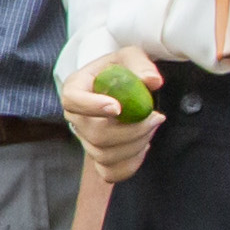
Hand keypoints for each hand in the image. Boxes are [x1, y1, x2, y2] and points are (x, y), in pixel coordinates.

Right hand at [63, 45, 164, 182]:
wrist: (118, 85)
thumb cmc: (121, 69)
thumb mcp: (130, 57)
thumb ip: (140, 65)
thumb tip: (152, 82)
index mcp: (75, 88)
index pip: (73, 100)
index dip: (93, 107)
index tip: (118, 108)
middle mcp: (75, 117)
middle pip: (95, 134)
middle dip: (132, 130)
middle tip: (156, 117)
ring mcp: (84, 139)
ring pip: (105, 155)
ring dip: (136, 144)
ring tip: (151, 127)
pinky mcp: (97, 156)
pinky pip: (109, 172)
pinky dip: (130, 165)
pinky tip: (143, 147)